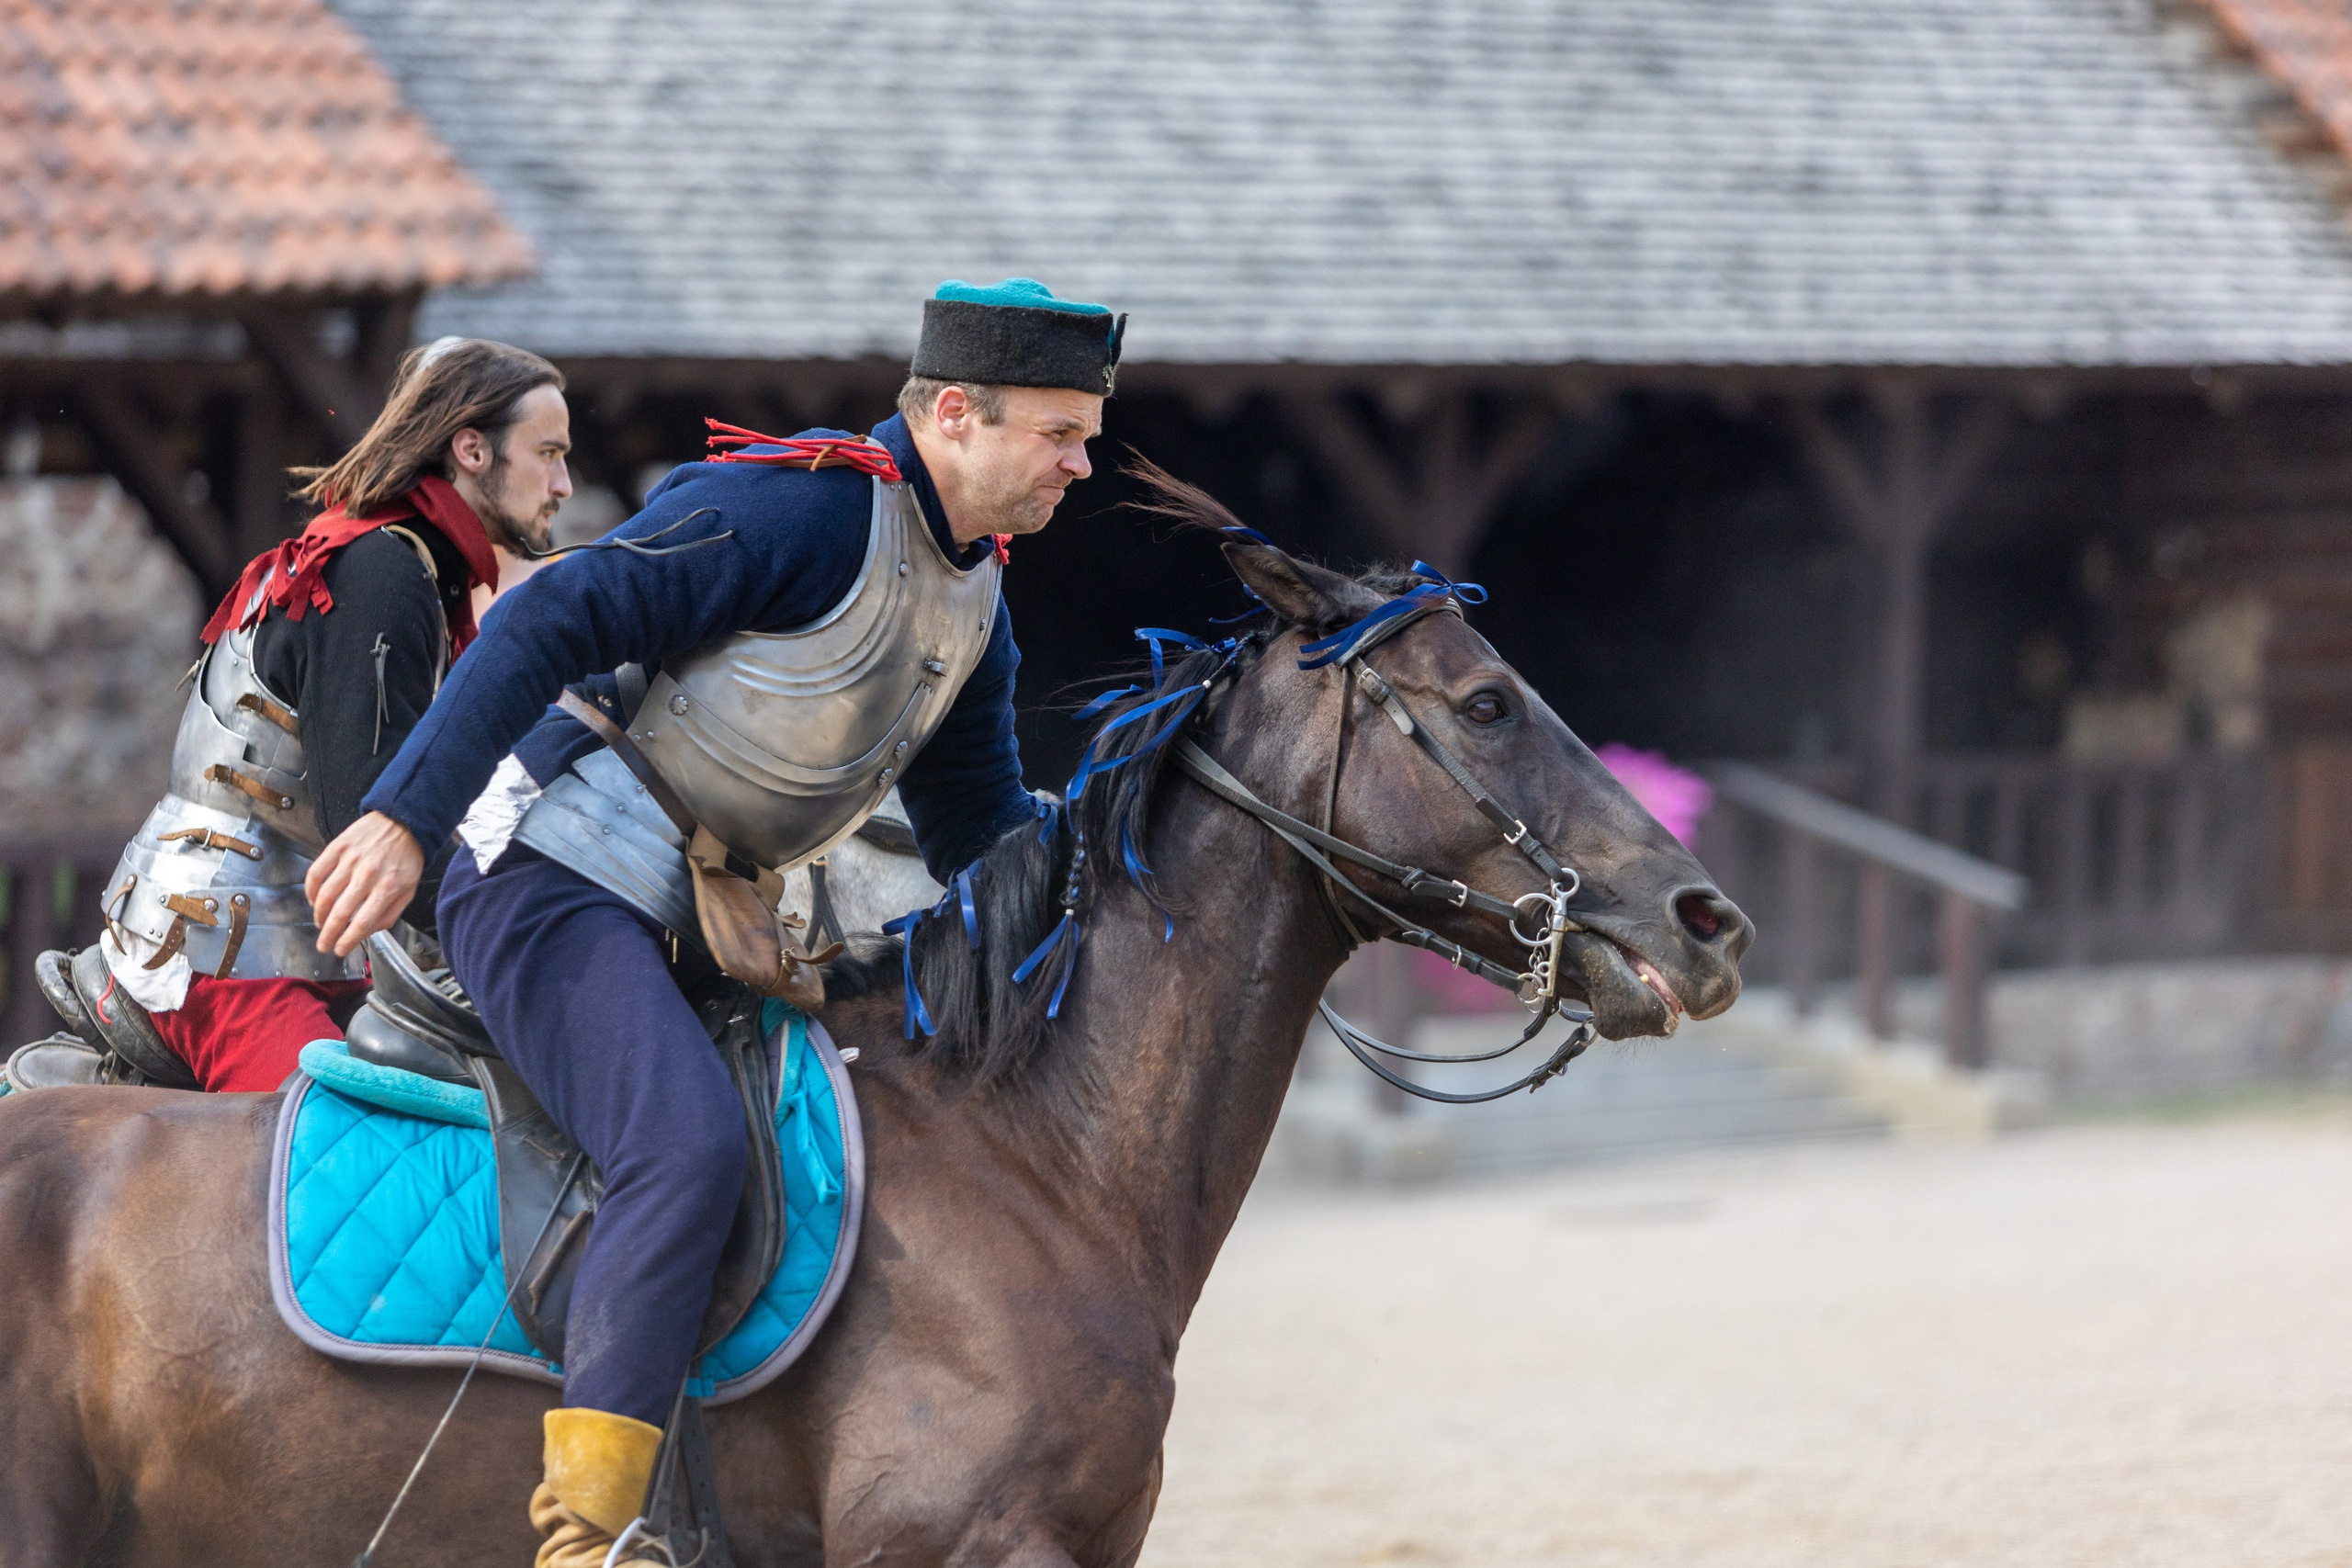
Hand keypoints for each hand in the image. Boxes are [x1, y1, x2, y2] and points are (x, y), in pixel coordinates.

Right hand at [306, 811, 424, 956]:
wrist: (403, 822)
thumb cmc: (407, 857)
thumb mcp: (409, 889)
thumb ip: (390, 913)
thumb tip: (369, 931)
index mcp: (388, 887)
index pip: (363, 922)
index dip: (348, 941)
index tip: (340, 950)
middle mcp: (367, 874)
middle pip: (340, 913)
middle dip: (328, 934)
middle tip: (323, 945)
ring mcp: (350, 860)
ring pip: (325, 895)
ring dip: (319, 915)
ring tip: (320, 924)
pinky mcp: (337, 847)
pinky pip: (316, 873)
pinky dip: (311, 891)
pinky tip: (314, 900)